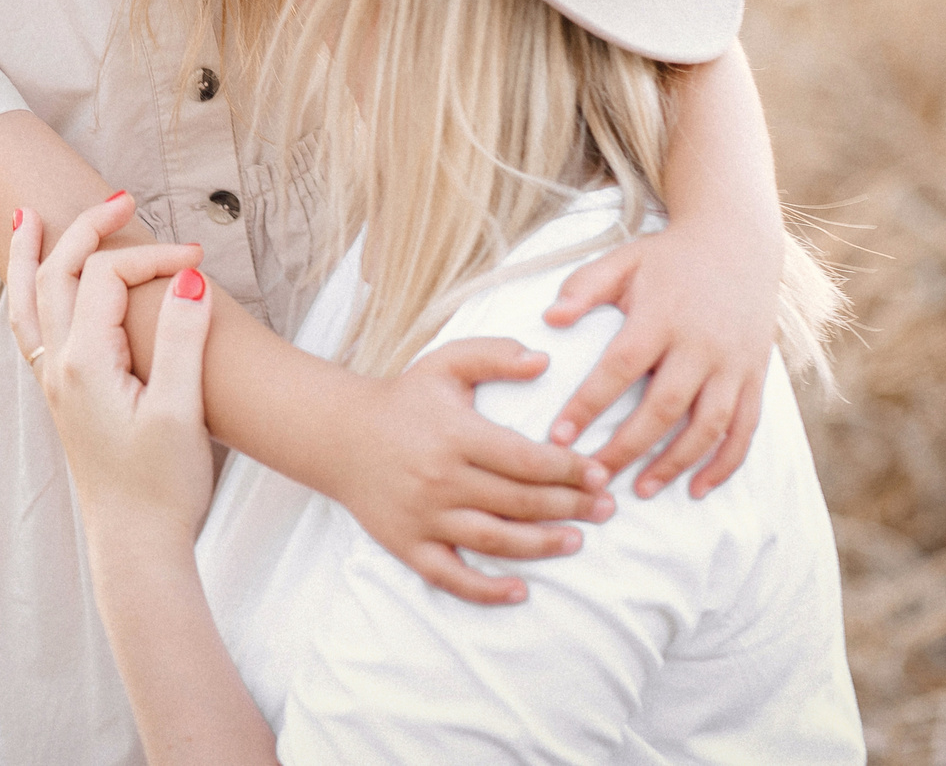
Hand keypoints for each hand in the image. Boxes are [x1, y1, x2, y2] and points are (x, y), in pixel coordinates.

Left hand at [7, 192, 215, 548]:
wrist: (136, 546)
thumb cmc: (163, 485)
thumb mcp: (183, 411)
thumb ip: (185, 339)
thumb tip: (190, 277)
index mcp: (85, 363)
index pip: (107, 277)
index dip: (153, 256)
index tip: (200, 261)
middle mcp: (60, 368)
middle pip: (58, 274)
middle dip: (87, 230)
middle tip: (120, 198)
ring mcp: (56, 385)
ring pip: (28, 301)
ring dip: (32, 255)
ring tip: (28, 217)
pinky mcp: (64, 400)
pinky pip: (33, 330)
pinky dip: (31, 293)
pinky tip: (40, 287)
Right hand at [332, 340, 615, 606]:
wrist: (339, 435)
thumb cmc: (404, 398)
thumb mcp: (446, 363)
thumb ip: (495, 354)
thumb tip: (544, 361)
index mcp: (456, 435)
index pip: (525, 459)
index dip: (569, 470)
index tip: (600, 474)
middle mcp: (441, 479)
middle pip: (519, 502)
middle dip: (570, 507)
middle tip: (606, 509)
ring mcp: (423, 517)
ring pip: (495, 540)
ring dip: (542, 546)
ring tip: (577, 541)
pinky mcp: (406, 544)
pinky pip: (451, 576)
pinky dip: (486, 590)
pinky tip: (520, 591)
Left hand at [542, 222, 779, 499]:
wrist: (737, 241)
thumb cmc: (667, 258)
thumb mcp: (622, 261)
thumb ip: (583, 287)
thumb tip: (548, 319)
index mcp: (661, 315)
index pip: (620, 367)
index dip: (588, 404)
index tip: (558, 437)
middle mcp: (701, 343)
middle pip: (663, 407)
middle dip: (627, 448)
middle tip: (592, 479)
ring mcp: (733, 363)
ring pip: (707, 425)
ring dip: (675, 464)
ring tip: (640, 490)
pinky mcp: (755, 376)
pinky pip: (745, 428)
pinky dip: (725, 464)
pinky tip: (698, 489)